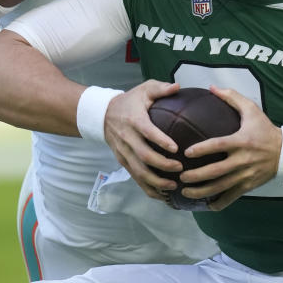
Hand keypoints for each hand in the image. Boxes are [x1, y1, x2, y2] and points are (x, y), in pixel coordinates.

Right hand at [103, 80, 182, 198]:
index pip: (147, 131)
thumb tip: (178, 86)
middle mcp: (127, 138)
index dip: (160, 140)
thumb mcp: (144, 89)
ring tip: (173, 186)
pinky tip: (162, 195)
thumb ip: (161, 88)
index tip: (176, 148)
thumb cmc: (130, 101)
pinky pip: (135, 178)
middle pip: (143, 156)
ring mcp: (124, 152)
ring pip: (138, 172)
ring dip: (156, 182)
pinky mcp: (123, 161)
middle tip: (180, 168)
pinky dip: (148, 189)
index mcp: (134, 119)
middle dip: (162, 165)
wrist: (102, 114)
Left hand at [177, 86, 281, 210]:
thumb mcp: (251, 109)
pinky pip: (231, 197)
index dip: (202, 149)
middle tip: (181, 176)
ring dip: (202, 192)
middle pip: (216, 171)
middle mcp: (242, 160)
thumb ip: (231, 97)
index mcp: (241, 141)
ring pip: (221, 187)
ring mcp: (246, 175)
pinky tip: (206, 205)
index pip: (218, 145)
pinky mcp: (249, 186)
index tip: (186, 152)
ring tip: (186, 192)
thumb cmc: (265, 129)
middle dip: (196, 176)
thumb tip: (211, 87)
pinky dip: (218, 203)